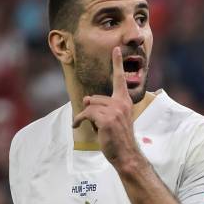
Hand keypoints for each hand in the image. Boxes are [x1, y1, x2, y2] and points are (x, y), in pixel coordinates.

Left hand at [72, 46, 140, 168]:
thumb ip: (102, 107)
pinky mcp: (107, 119)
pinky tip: (77, 126)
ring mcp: (115, 111)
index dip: (117, 63)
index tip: (116, 49)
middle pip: (95, 98)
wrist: (126, 154)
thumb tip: (85, 98)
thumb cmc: (119, 138)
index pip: (120, 79)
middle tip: (94, 122)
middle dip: (90, 109)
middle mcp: (122, 103)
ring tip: (88, 126)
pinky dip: (79, 120)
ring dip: (85, 117)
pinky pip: (86, 113)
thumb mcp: (113, 119)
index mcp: (125, 101)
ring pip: (90, 106)